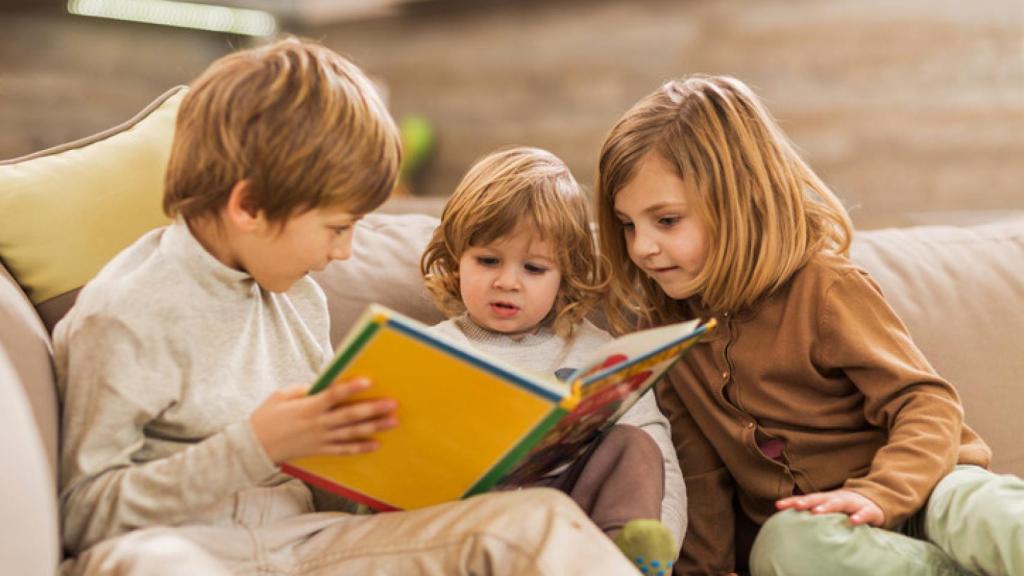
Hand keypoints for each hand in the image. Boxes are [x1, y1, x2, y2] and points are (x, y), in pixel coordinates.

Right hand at [250, 378, 398, 463]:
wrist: (253, 446)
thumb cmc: (266, 416)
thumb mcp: (281, 395)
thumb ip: (305, 390)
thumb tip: (325, 384)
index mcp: (308, 407)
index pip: (334, 395)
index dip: (351, 388)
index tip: (369, 381)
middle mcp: (318, 424)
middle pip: (350, 416)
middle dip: (373, 409)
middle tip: (393, 404)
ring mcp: (320, 439)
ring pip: (352, 433)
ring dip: (374, 427)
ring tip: (392, 422)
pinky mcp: (320, 450)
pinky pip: (344, 450)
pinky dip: (360, 448)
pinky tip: (376, 444)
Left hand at [775, 489, 884, 525]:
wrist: (874, 502)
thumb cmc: (845, 508)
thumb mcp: (828, 508)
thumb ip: (812, 512)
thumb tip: (789, 522)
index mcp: (825, 498)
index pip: (806, 499)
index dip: (792, 502)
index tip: (778, 506)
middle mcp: (836, 498)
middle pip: (819, 498)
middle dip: (807, 502)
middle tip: (796, 506)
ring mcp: (852, 503)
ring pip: (839, 503)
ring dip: (827, 507)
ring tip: (817, 513)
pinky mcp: (868, 511)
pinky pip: (863, 514)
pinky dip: (858, 517)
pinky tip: (852, 522)